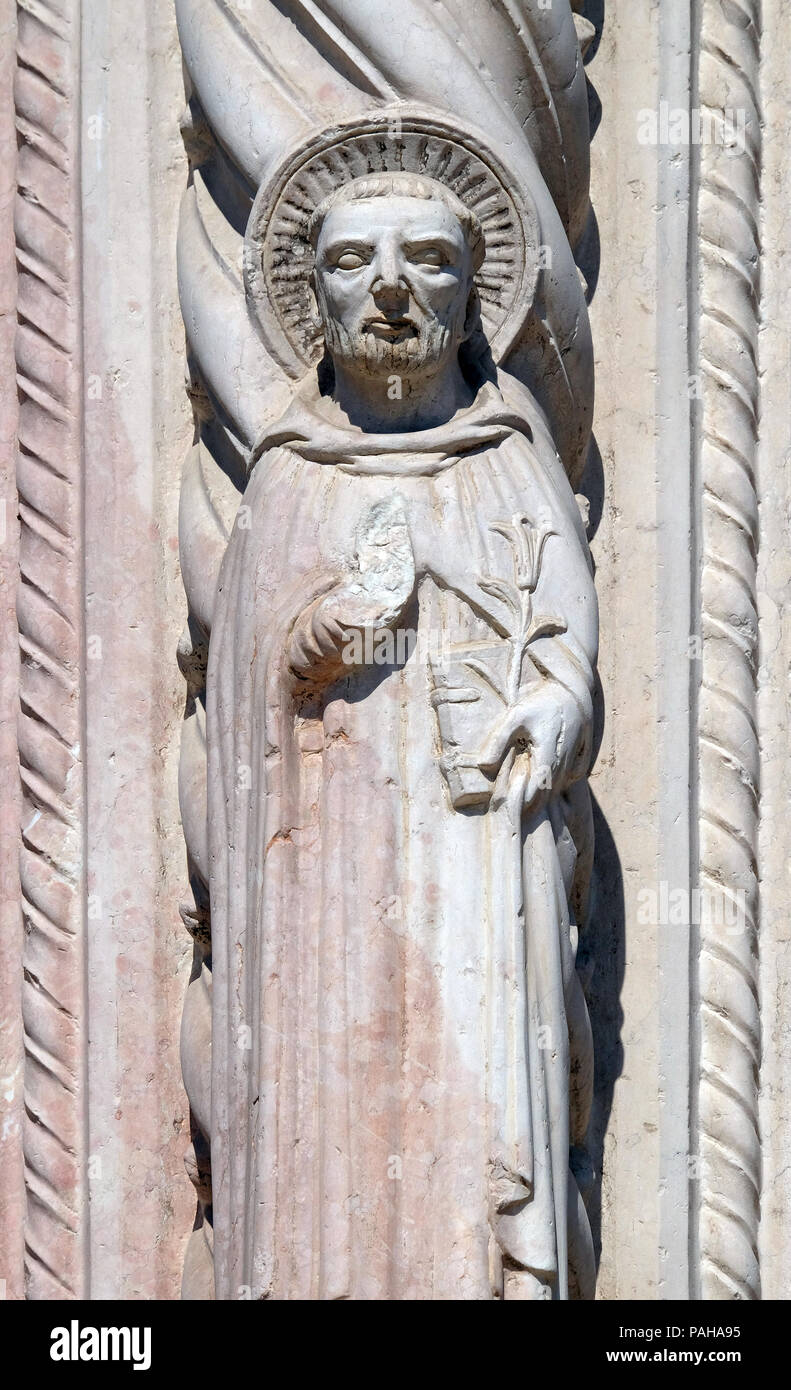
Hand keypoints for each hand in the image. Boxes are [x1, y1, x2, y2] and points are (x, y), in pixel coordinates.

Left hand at [477, 682, 583, 809]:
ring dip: (548, 791)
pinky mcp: (585, 751)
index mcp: (548, 750)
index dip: (527, 799)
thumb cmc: (538, 703)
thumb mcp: (514, 718)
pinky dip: (564, 780)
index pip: (539, 786)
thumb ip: (498, 742)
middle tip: (520, 807)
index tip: (514, 806)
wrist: (569, 689)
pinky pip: (576, 775)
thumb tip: (484, 767)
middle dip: (536, 800)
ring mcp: (578, 754)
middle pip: (551, 789)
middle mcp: (566, 756)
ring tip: (531, 795)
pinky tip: (551, 777)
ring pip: (563, 783)